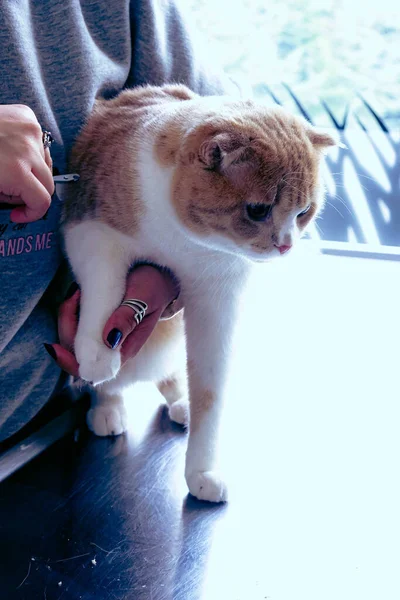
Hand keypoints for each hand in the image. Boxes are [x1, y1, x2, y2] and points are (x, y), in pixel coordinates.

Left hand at [0, 104, 53, 221]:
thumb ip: (8, 198)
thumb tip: (21, 202)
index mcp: (17, 171)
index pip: (43, 201)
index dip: (33, 213)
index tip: (18, 214)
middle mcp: (29, 150)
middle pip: (48, 183)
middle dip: (33, 193)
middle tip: (13, 192)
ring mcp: (30, 130)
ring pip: (45, 161)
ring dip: (33, 169)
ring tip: (11, 167)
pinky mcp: (27, 116)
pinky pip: (38, 140)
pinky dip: (29, 149)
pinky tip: (13, 149)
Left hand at [45, 265, 179, 376]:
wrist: (162, 275)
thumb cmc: (155, 287)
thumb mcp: (145, 298)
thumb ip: (128, 318)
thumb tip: (109, 340)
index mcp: (125, 349)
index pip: (93, 368)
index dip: (71, 362)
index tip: (56, 345)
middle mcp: (112, 346)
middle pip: (77, 353)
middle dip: (66, 328)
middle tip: (73, 298)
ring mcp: (104, 334)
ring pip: (73, 337)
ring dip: (67, 316)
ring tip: (77, 291)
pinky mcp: (98, 321)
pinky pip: (76, 323)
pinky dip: (71, 309)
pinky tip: (78, 292)